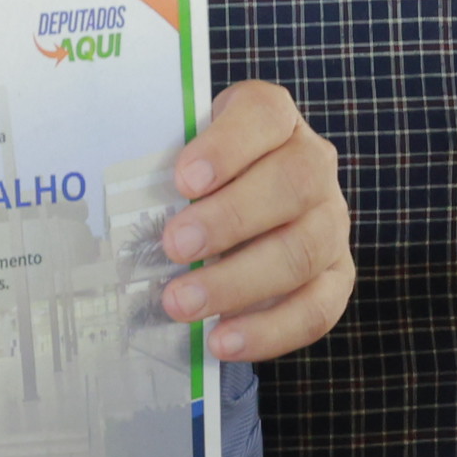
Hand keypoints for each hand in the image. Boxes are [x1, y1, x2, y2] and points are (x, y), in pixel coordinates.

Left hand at [154, 80, 351, 362]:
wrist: (244, 211)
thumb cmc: (203, 180)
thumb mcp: (185, 157)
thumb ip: (163, 167)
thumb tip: (119, 205)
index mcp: (275, 120)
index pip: (264, 116)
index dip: (228, 146)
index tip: (184, 179)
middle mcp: (314, 164)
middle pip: (292, 184)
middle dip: (230, 219)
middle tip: (174, 246)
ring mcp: (330, 222)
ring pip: (303, 251)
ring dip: (239, 282)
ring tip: (182, 303)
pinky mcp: (337, 275)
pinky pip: (318, 308)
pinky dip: (270, 330)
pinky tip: (222, 341)